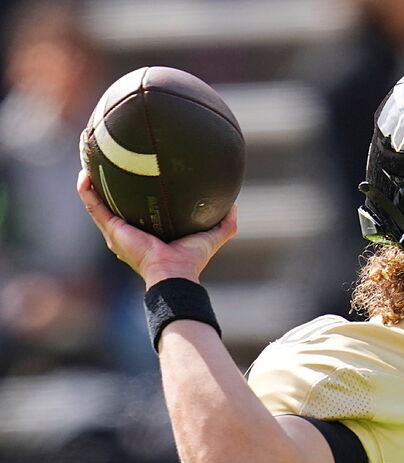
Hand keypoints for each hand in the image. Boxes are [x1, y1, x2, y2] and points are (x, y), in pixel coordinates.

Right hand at [76, 169, 235, 286]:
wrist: (174, 273)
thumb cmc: (191, 260)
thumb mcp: (212, 237)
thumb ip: (225, 224)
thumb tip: (234, 205)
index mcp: (149, 234)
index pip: (139, 211)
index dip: (136, 195)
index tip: (138, 176)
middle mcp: (129, 233)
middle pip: (115, 204)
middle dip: (109, 185)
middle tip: (109, 163)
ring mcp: (117, 232)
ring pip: (98, 203)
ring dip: (91, 184)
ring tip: (90, 161)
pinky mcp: (111, 230)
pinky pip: (93, 206)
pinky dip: (85, 191)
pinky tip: (84, 174)